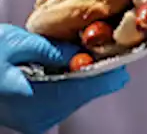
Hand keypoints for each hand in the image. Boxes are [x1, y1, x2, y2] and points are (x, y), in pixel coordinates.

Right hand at [0, 24, 128, 133]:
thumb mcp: (17, 43)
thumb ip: (55, 47)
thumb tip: (88, 49)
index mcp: (40, 99)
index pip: (100, 84)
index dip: (111, 61)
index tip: (112, 44)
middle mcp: (43, 117)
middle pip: (93, 88)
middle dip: (94, 64)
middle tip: (86, 42)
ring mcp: (40, 121)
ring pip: (82, 93)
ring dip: (80, 72)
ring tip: (65, 53)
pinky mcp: (37, 118)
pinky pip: (67, 98)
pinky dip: (68, 80)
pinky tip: (57, 65)